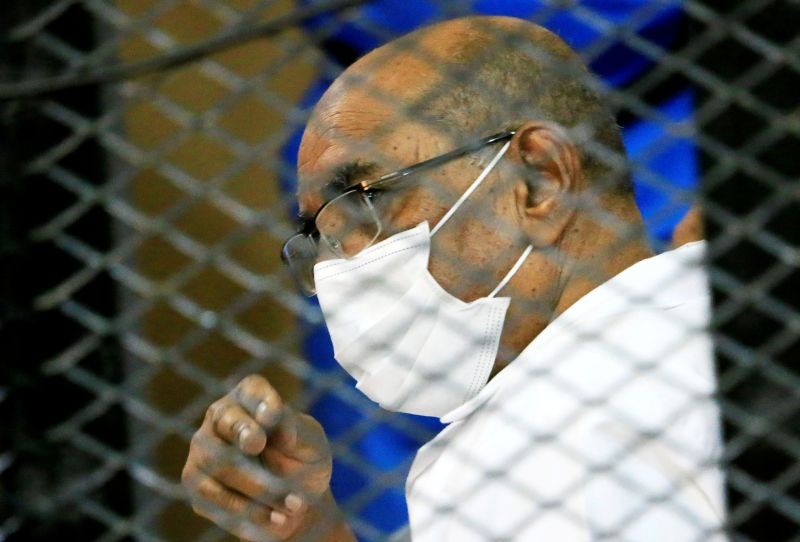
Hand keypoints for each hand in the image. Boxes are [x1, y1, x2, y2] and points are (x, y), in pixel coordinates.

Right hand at [182, 375, 333, 540]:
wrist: (295, 505)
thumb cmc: (303, 462)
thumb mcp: (311, 443)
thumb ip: (293, 427)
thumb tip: (272, 423)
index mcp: (252, 398)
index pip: (252, 390)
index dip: (260, 400)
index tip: (271, 415)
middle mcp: (220, 418)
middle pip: (226, 420)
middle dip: (242, 432)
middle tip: (257, 444)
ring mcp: (202, 451)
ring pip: (221, 464)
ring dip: (261, 487)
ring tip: (295, 505)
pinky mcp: (196, 485)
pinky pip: (216, 498)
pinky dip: (250, 511)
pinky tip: (277, 519)